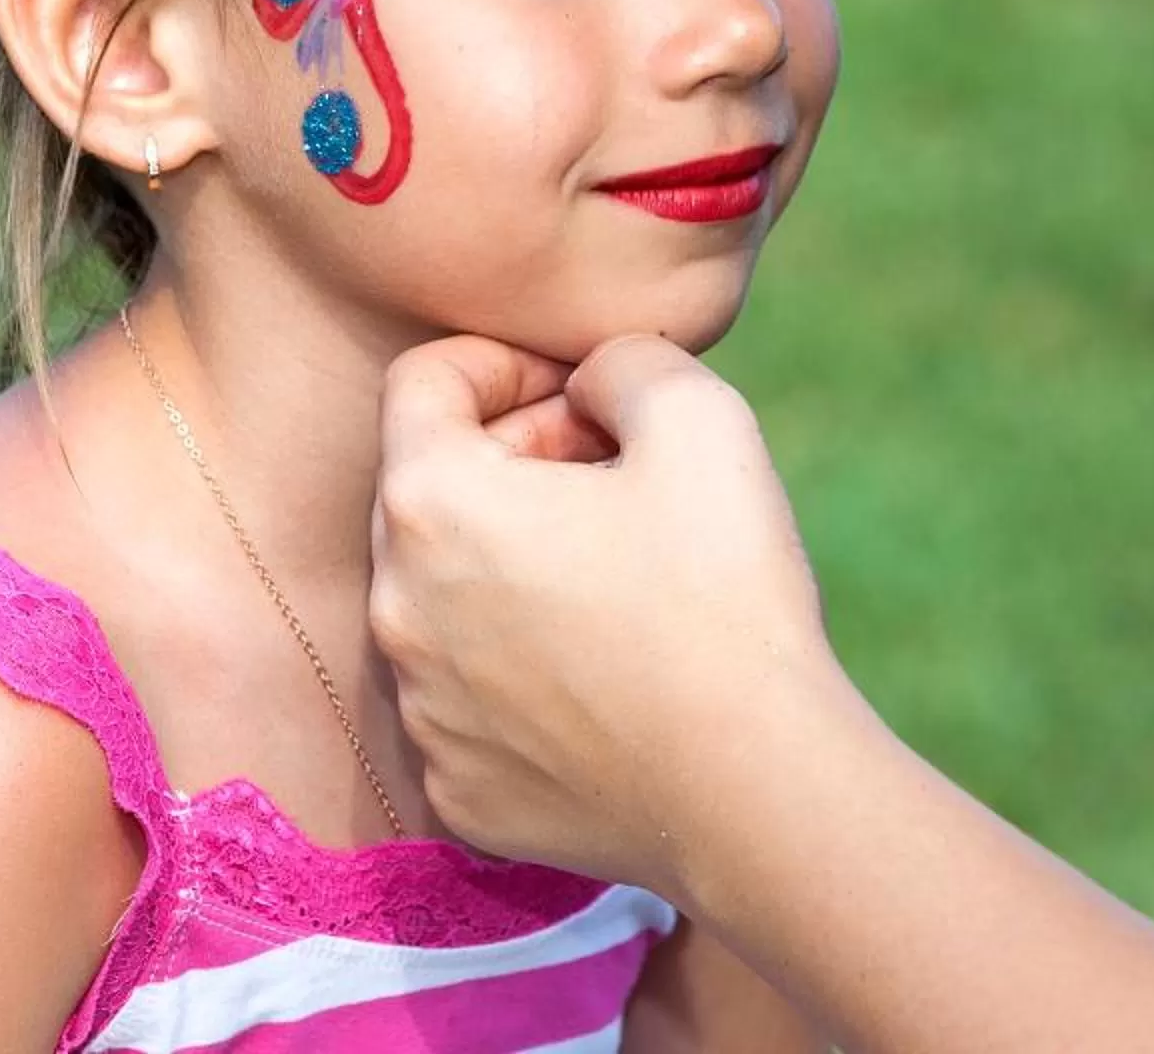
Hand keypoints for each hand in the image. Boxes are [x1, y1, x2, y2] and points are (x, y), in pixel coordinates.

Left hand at [370, 333, 843, 897]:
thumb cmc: (724, 594)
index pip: (425, 383)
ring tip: (618, 582)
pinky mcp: (458, 791)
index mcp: (432, 502)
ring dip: (512, 570)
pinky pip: (471, 700)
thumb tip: (586, 384)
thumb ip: (621, 362)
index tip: (585, 403)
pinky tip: (609, 677)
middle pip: (428, 490)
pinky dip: (521, 672)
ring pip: (445, 599)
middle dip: (512, 466)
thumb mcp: (698, 415)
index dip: (510, 368)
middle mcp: (396, 607)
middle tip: (614, 483)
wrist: (757, 792)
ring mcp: (422, 711)